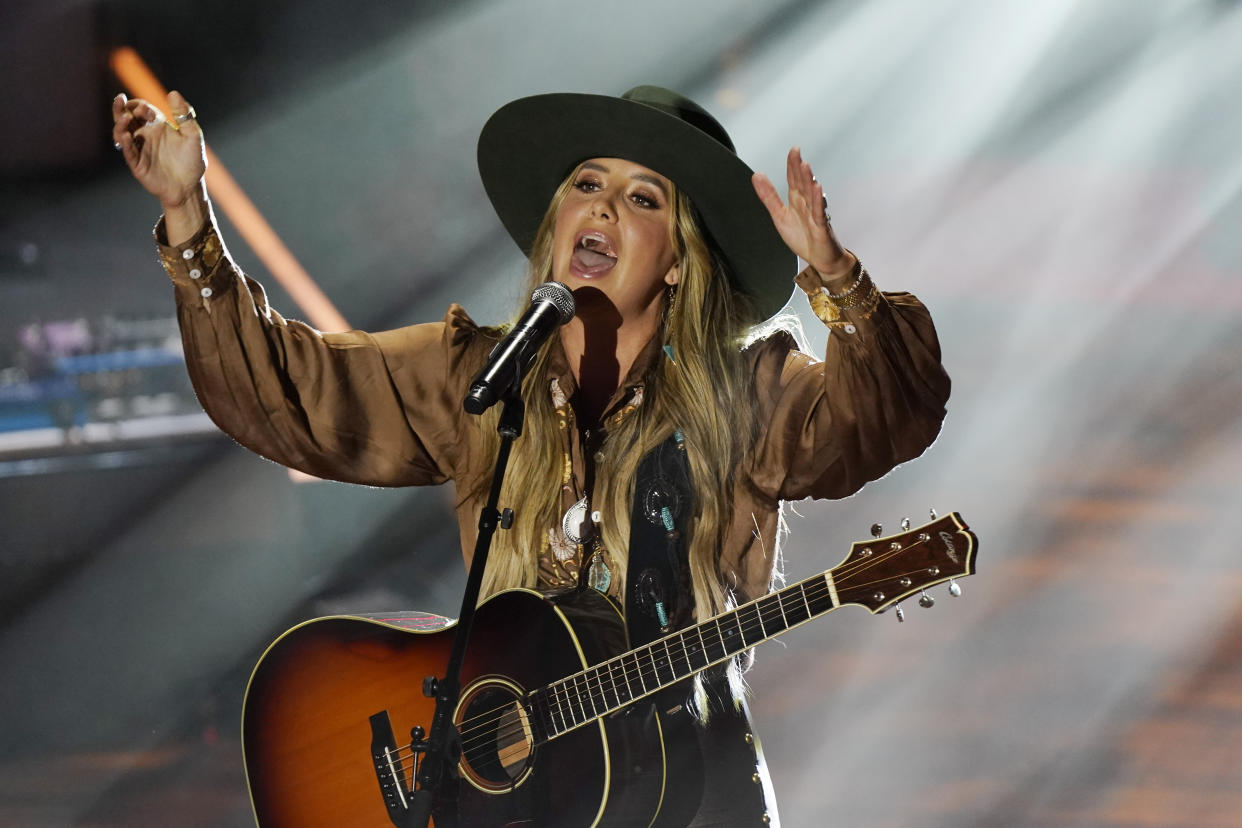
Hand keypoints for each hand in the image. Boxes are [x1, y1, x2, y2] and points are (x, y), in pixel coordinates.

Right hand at [111, 90, 205, 209]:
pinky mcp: (137, 164)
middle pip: (126, 117)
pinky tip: (125, 135)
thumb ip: (184, 116)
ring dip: (120, 124)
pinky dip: (125, 142)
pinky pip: (128, 151)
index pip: (141, 109)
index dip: (140, 106)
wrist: (190, 188)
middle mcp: (145, 135)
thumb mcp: (193, 136)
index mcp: (158, 126)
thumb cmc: (192, 161)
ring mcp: (140, 149)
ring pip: (122, 132)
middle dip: (121, 108)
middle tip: (120, 100)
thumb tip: (173, 93)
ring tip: (124, 117)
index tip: (147, 110)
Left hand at [752, 147, 854, 279]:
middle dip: (799, 168)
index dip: (792, 165)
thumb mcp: (779, 216)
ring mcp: (816, 214)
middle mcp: (807, 204)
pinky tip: (817, 189)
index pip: (793, 180)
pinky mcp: (822, 227)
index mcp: (796, 201)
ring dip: (809, 181)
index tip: (793, 150)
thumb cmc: (803, 238)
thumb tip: (757, 175)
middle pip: (803, 183)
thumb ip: (769, 196)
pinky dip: (818, 201)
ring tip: (805, 166)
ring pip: (812, 195)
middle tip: (796, 152)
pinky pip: (819, 212)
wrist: (820, 260)